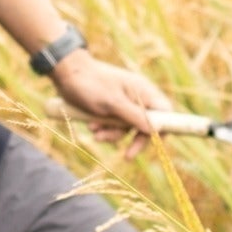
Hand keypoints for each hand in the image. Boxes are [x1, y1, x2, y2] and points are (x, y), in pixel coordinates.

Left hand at [51, 49, 170, 138]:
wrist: (66, 74)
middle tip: (128, 156)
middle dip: (135, 140)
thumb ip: (135, 116)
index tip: (158, 143)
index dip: (165, 127)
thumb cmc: (91, 84)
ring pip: (127, 128)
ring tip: (96, 132)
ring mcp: (123, 104)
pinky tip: (91, 126)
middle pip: (147, 125)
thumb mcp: (113, 103)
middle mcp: (136, 98)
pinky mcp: (110, 109)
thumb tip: (157, 130)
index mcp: (143, 91)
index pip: (165, 111)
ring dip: (112, 134)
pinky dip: (104, 129)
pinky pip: (114, 126)